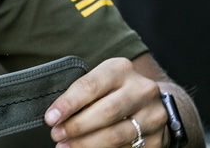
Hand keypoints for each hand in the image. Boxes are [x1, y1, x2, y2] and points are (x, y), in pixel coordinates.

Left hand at [44, 57, 167, 146]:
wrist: (155, 103)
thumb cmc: (116, 90)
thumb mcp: (101, 81)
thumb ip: (82, 95)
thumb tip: (56, 117)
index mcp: (121, 69)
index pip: (90, 86)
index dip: (68, 104)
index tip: (50, 118)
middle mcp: (142, 90)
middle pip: (105, 112)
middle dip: (77, 126)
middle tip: (56, 135)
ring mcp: (154, 115)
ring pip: (117, 135)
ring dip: (87, 144)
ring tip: (67, 147)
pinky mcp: (159, 138)